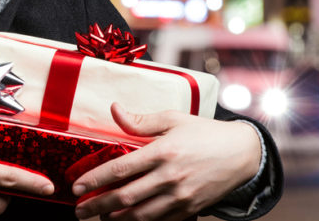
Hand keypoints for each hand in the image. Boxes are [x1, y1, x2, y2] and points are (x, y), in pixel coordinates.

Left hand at [71, 104, 260, 220]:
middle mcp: (170, 177)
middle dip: (98, 207)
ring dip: (116, 219)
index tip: (76, 186)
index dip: (95, 179)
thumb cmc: (204, 133)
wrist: (242, 154)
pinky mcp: (190, 210)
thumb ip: (141, 120)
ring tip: (99, 218)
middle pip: (125, 198)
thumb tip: (114, 109)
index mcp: (163, 152)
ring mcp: (180, 197)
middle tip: (79, 211)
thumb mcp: (173, 119)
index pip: (121, 169)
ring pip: (141, 215)